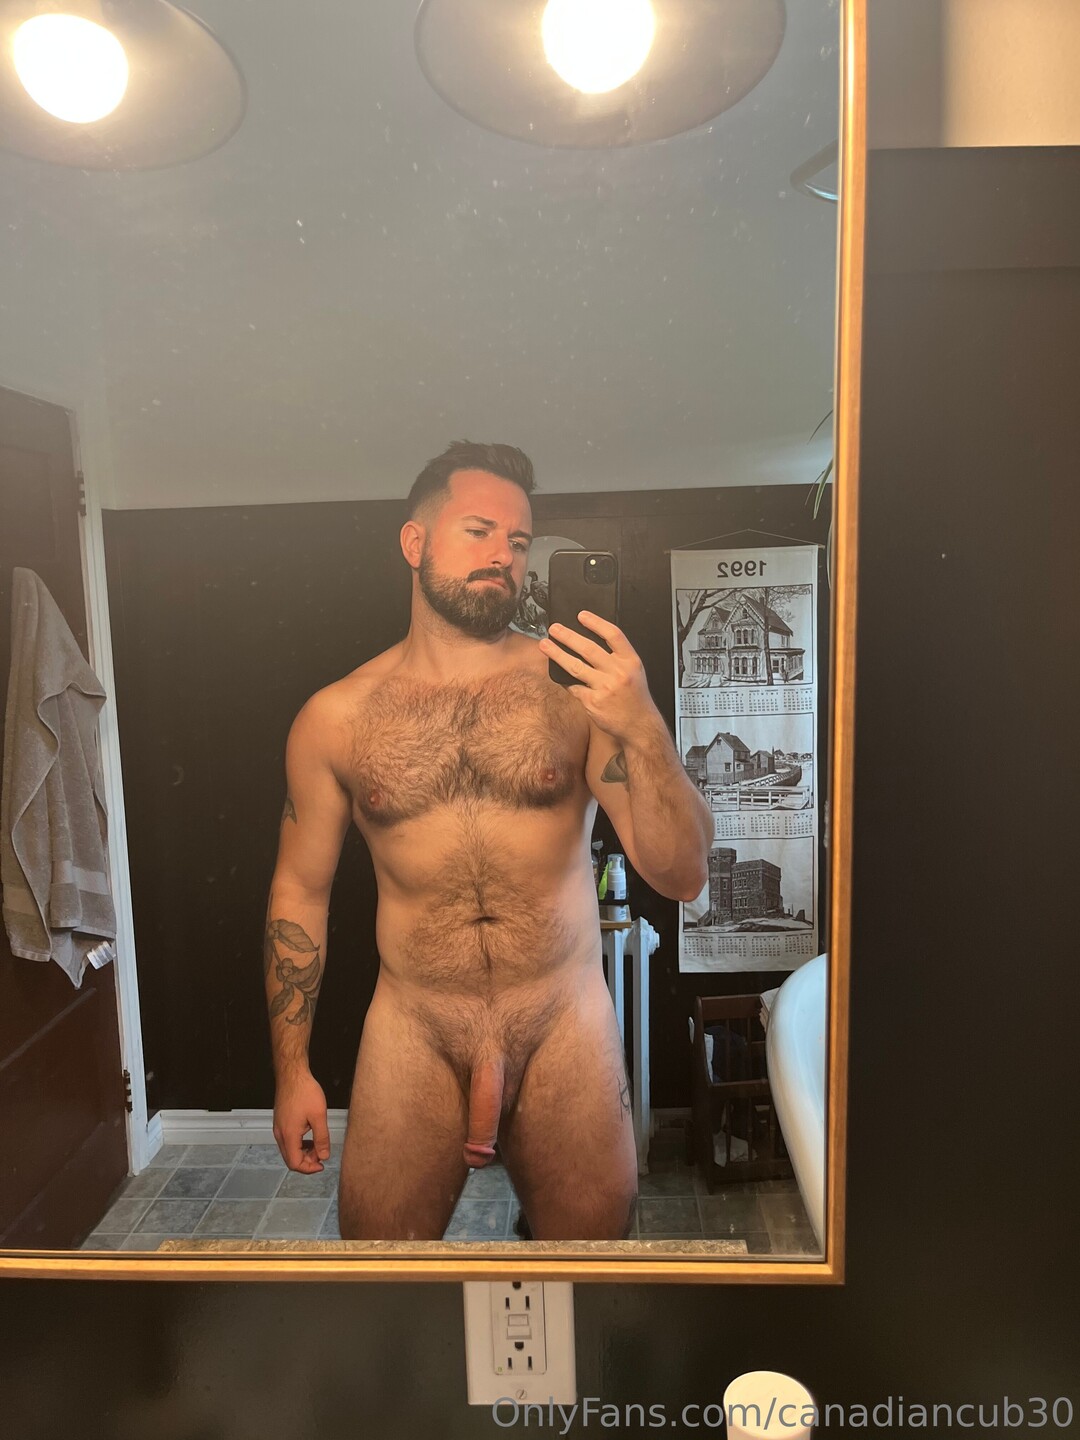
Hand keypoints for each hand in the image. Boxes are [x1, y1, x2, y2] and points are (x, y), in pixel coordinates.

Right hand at [273, 1070, 330, 1171]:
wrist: (292, 1075)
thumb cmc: (305, 1092)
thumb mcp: (318, 1116)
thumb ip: (322, 1138)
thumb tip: (324, 1156)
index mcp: (289, 1135)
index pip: (295, 1163)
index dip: (309, 1168)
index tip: (322, 1164)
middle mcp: (280, 1134)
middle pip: (290, 1159)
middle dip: (307, 1161)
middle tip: (322, 1155)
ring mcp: (279, 1128)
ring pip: (289, 1150)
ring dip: (304, 1152)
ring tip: (318, 1146)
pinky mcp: (280, 1122)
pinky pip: (288, 1140)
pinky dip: (299, 1144)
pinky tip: (310, 1137)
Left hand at [540, 611, 655, 740]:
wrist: (640, 726)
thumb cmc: (635, 698)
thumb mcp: (635, 672)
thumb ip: (618, 657)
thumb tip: (590, 642)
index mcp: (630, 661)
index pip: (613, 635)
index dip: (596, 623)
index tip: (581, 615)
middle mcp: (618, 673)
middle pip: (589, 648)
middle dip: (568, 636)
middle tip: (554, 629)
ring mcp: (605, 688)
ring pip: (575, 666)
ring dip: (557, 654)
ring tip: (545, 645)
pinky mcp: (593, 702)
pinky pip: (573, 687)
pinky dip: (565, 680)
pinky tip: (557, 674)